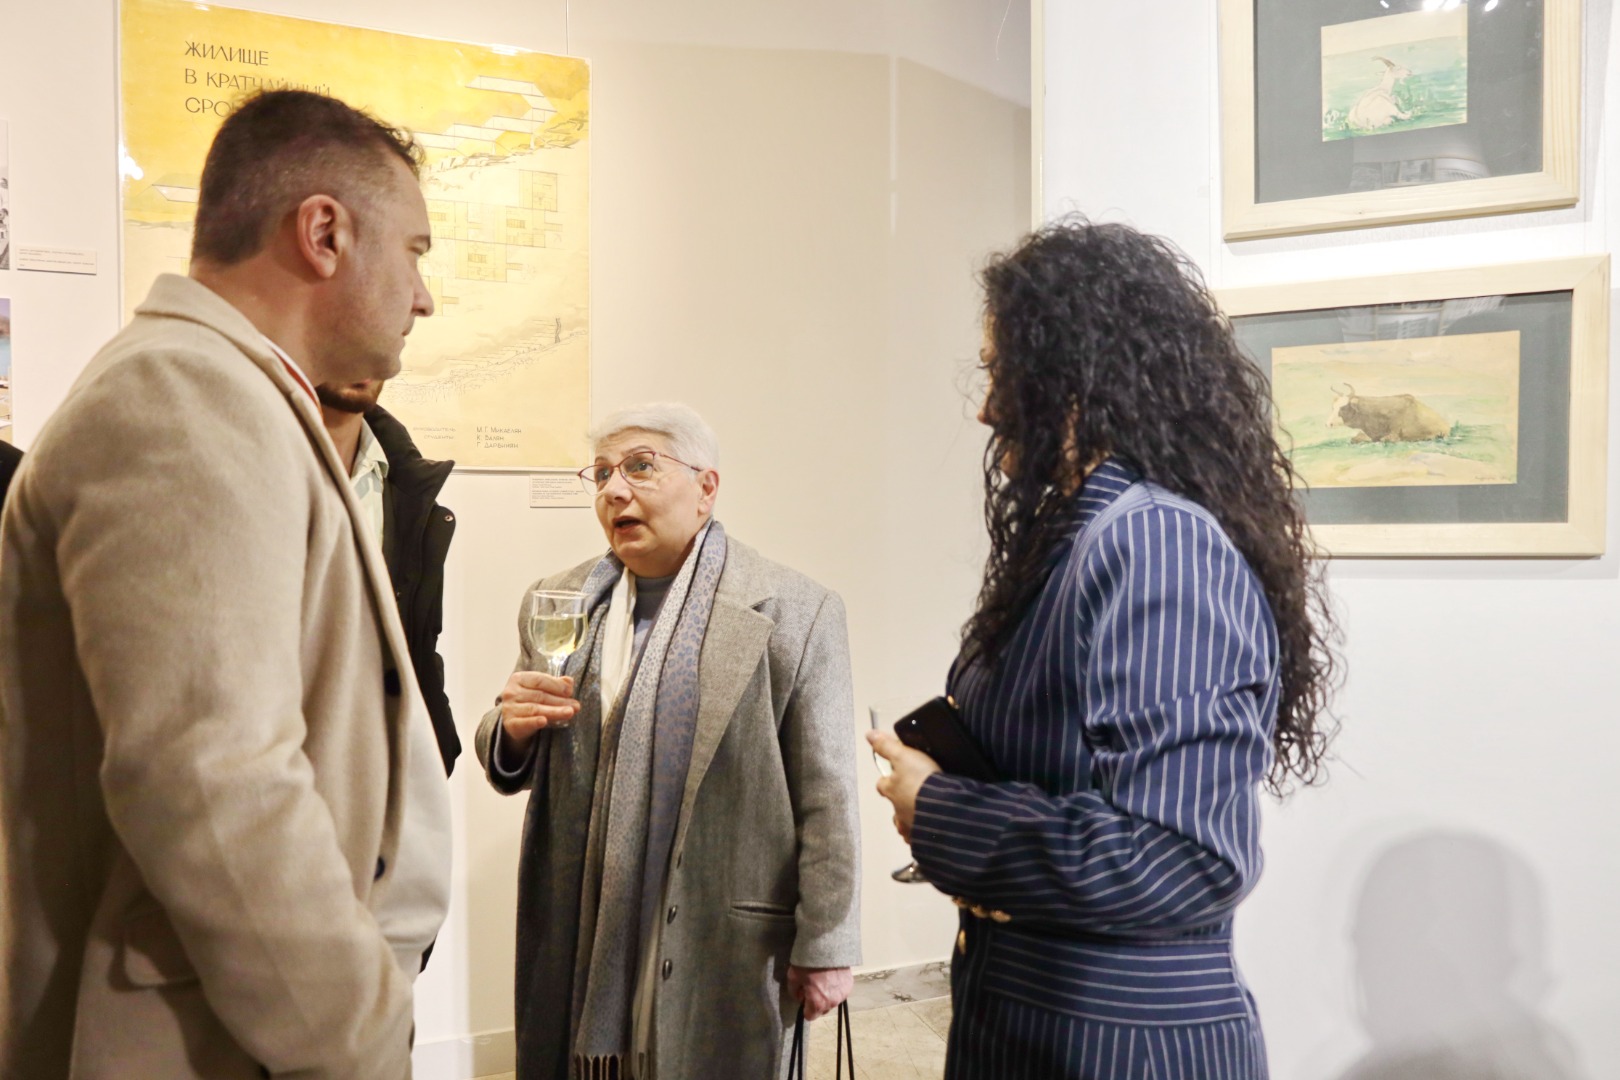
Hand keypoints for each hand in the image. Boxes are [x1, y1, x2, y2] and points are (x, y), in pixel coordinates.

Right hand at [499, 671, 579, 755]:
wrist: (515, 721)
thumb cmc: (530, 701)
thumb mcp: (541, 689)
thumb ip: (555, 683)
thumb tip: (569, 681)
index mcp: (519, 678)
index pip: (539, 680)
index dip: (556, 685)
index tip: (570, 692)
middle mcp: (511, 692)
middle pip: (540, 696)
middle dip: (560, 701)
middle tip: (576, 706)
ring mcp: (509, 708)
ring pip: (535, 709)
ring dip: (555, 711)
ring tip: (570, 712)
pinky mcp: (510, 724)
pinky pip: (524, 722)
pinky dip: (534, 722)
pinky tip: (544, 721)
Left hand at [787, 965, 852, 1021]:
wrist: (827, 947)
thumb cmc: (808, 963)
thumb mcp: (793, 977)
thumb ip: (794, 992)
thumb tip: (800, 997)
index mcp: (818, 1003)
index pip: (810, 1016)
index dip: (805, 1008)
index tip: (804, 997)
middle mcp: (832, 1002)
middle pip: (822, 1010)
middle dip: (817, 1002)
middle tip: (813, 986)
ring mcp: (843, 994)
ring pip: (832, 1001)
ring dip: (827, 995)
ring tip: (823, 979)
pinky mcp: (849, 985)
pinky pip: (840, 992)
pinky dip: (836, 987)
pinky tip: (831, 976)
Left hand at [867, 729, 940, 843]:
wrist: (944, 808)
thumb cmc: (922, 782)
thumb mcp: (904, 756)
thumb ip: (887, 746)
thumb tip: (870, 735)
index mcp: (891, 790)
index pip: (882, 784)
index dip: (887, 780)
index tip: (892, 776)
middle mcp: (897, 810)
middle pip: (893, 806)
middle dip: (900, 802)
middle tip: (913, 794)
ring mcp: (910, 826)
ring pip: (905, 823)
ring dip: (910, 818)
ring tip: (924, 813)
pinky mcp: (924, 838)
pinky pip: (920, 838)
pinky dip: (924, 834)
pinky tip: (933, 829)